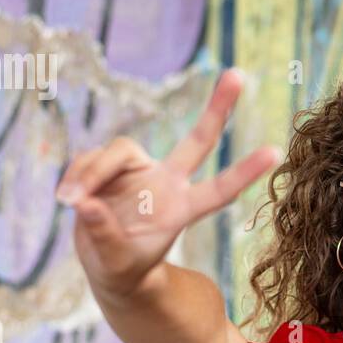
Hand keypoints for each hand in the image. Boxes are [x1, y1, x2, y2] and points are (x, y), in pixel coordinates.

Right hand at [57, 69, 281, 297]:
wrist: (105, 263)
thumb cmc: (121, 267)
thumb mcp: (115, 263)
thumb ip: (105, 235)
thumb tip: (86, 205)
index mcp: (181, 210)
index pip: (219, 190)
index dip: (244, 172)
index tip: (275, 153)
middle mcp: (168, 182)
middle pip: (200, 140)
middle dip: (219, 108)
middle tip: (238, 74)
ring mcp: (141, 170)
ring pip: (118, 150)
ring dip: (91, 174)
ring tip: (70, 202)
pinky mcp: (111, 165)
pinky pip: (89, 159)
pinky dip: (75, 177)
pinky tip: (67, 199)